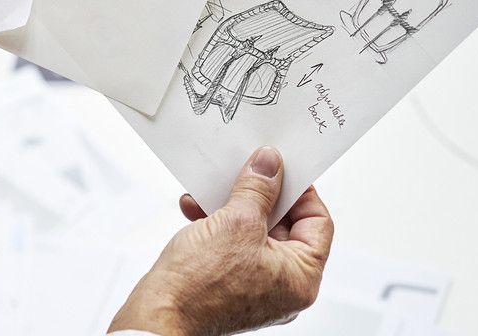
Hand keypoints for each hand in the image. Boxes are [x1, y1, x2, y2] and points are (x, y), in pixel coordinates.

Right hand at [108, 147, 332, 335]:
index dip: (301, 191)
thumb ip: (258, 188)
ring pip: (252, 233)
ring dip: (231, 206)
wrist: (159, 313)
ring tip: (212, 189)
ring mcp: (256, 286)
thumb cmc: (201, 286)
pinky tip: (195, 208)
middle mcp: (283, 287)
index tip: (281, 168)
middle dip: (257, 195)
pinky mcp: (229, 284)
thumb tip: (269, 165)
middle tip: (247, 170)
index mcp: (301, 278)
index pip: (317, 223)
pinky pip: (232, 245)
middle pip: (283, 225)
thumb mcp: (237, 222)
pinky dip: (216, 224)